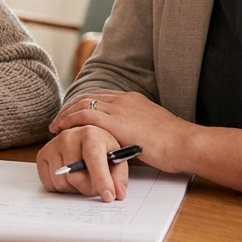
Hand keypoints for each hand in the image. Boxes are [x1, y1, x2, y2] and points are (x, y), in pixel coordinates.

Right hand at [36, 125, 127, 201]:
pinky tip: (70, 177)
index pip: (94, 160)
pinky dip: (61, 187)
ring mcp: (53, 145)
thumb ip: (119, 177)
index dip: (101, 180)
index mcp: (90, 134)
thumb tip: (118, 194)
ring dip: (74, 189)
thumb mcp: (117, 159)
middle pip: (76, 177)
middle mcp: (68, 137)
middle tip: (96, 187)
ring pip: (61, 183)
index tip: (108, 196)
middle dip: (89, 189)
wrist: (84, 138)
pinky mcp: (42, 156)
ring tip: (83, 178)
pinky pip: (49, 184)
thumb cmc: (102, 149)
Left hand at [50, 90, 194, 173]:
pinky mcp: (116, 120)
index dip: (85, 105)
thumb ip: (135, 132)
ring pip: (84, 104)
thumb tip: (125, 143)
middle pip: (89, 97)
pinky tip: (63, 128)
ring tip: (56, 125)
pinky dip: (71, 119)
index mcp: (133, 100)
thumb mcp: (151, 132)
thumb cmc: (174, 144)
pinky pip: (86, 115)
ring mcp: (120, 108)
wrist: (184, 143)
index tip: (74, 114)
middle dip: (71, 108)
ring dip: (67, 114)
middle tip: (59, 120)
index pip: (102, 97)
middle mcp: (124, 99)